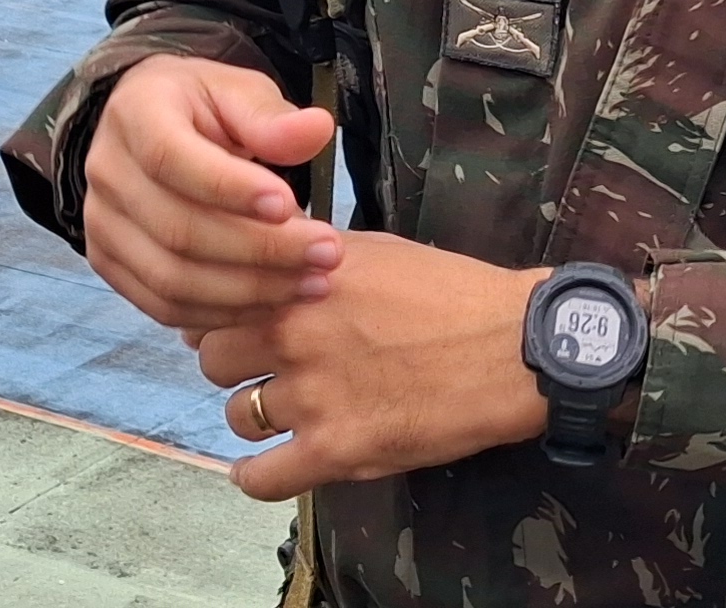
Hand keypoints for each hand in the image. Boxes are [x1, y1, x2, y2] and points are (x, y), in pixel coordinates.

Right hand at [84, 57, 341, 334]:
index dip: (230, 189)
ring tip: (314, 282)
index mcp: (134, 114)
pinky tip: (277, 302)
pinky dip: (225, 313)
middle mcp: (107, 173)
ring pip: (173, 280)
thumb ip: (271, 116)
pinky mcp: (110, 266)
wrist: (151, 129)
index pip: (171, 159)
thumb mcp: (237, 92)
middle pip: (178, 230)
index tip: (290, 205)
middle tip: (328, 253)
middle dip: (261, 250)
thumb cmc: (202, 109)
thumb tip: (316, 131)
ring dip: (251, 291)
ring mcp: (101, 227)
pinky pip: (166, 308)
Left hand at [200, 234, 550, 499]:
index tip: (232, 323)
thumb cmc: (450, 291)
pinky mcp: (337, 449)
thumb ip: (308, 253)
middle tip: (260, 368)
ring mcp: (313, 395)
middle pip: (214, 359)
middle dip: (233, 363)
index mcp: (299, 280)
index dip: (219, 313)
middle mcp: (295, 334)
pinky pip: (264, 478)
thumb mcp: (372, 248)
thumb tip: (261, 246)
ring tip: (279, 412)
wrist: (512, 348)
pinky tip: (260, 470)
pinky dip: (255, 478)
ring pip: (238, 415)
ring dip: (254, 414)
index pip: (214, 298)